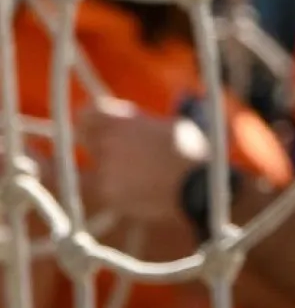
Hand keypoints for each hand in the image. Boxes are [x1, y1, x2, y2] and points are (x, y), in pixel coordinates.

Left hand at [81, 102, 202, 226]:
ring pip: (96, 164)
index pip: (86, 113)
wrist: (197, 188)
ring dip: (108, 167)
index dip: (91, 118)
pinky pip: (105, 187)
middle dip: (95, 140)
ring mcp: (105, 170)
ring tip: (137, 172)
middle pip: (84, 137)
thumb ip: (139, 122)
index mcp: (122, 121)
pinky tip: (139, 188)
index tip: (95, 122)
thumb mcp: (168, 124)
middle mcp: (107, 142)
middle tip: (112, 147)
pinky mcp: (108, 194)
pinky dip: (117, 188)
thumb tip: (131, 121)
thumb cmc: (191, 153)